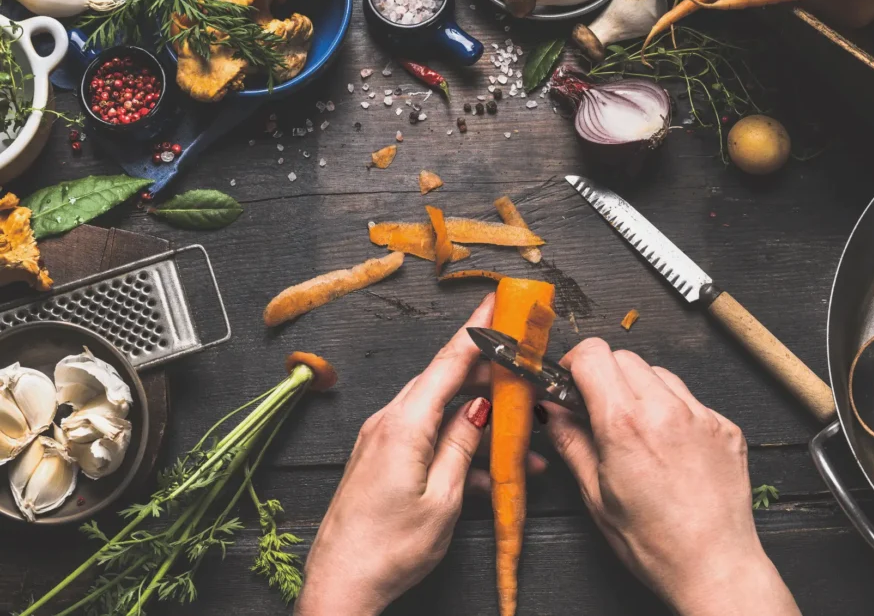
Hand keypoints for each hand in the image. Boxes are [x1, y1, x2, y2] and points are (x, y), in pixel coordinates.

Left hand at [295, 295, 543, 615]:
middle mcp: (388, 423)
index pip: (447, 362)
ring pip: (438, 412)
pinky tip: (487, 472)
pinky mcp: (380, 459)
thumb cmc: (388, 550)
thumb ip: (463, 447)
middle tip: (519, 366)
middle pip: (443, 382)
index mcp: (404, 425)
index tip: (496, 301)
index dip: (477, 330)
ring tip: (520, 439)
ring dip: (477, 421)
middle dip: (485, 373)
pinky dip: (456, 446)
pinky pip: (425, 437)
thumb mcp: (442, 499)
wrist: (340, 584)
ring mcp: (381, 440)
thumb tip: (479, 409)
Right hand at [542, 338, 798, 615]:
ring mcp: (701, 415)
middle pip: (624, 357)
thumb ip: (571, 441)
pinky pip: (690, 399)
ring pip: (659, 373)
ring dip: (639, 389)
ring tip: (636, 429)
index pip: (593, 354)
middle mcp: (666, 409)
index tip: (570, 382)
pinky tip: (668, 445)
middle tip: (597, 409)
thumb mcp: (595, 494)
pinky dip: (672, 410)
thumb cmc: (654, 543)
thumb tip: (552, 411)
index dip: (574, 363)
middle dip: (604, 375)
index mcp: (625, 424)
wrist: (714, 566)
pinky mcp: (725, 426)